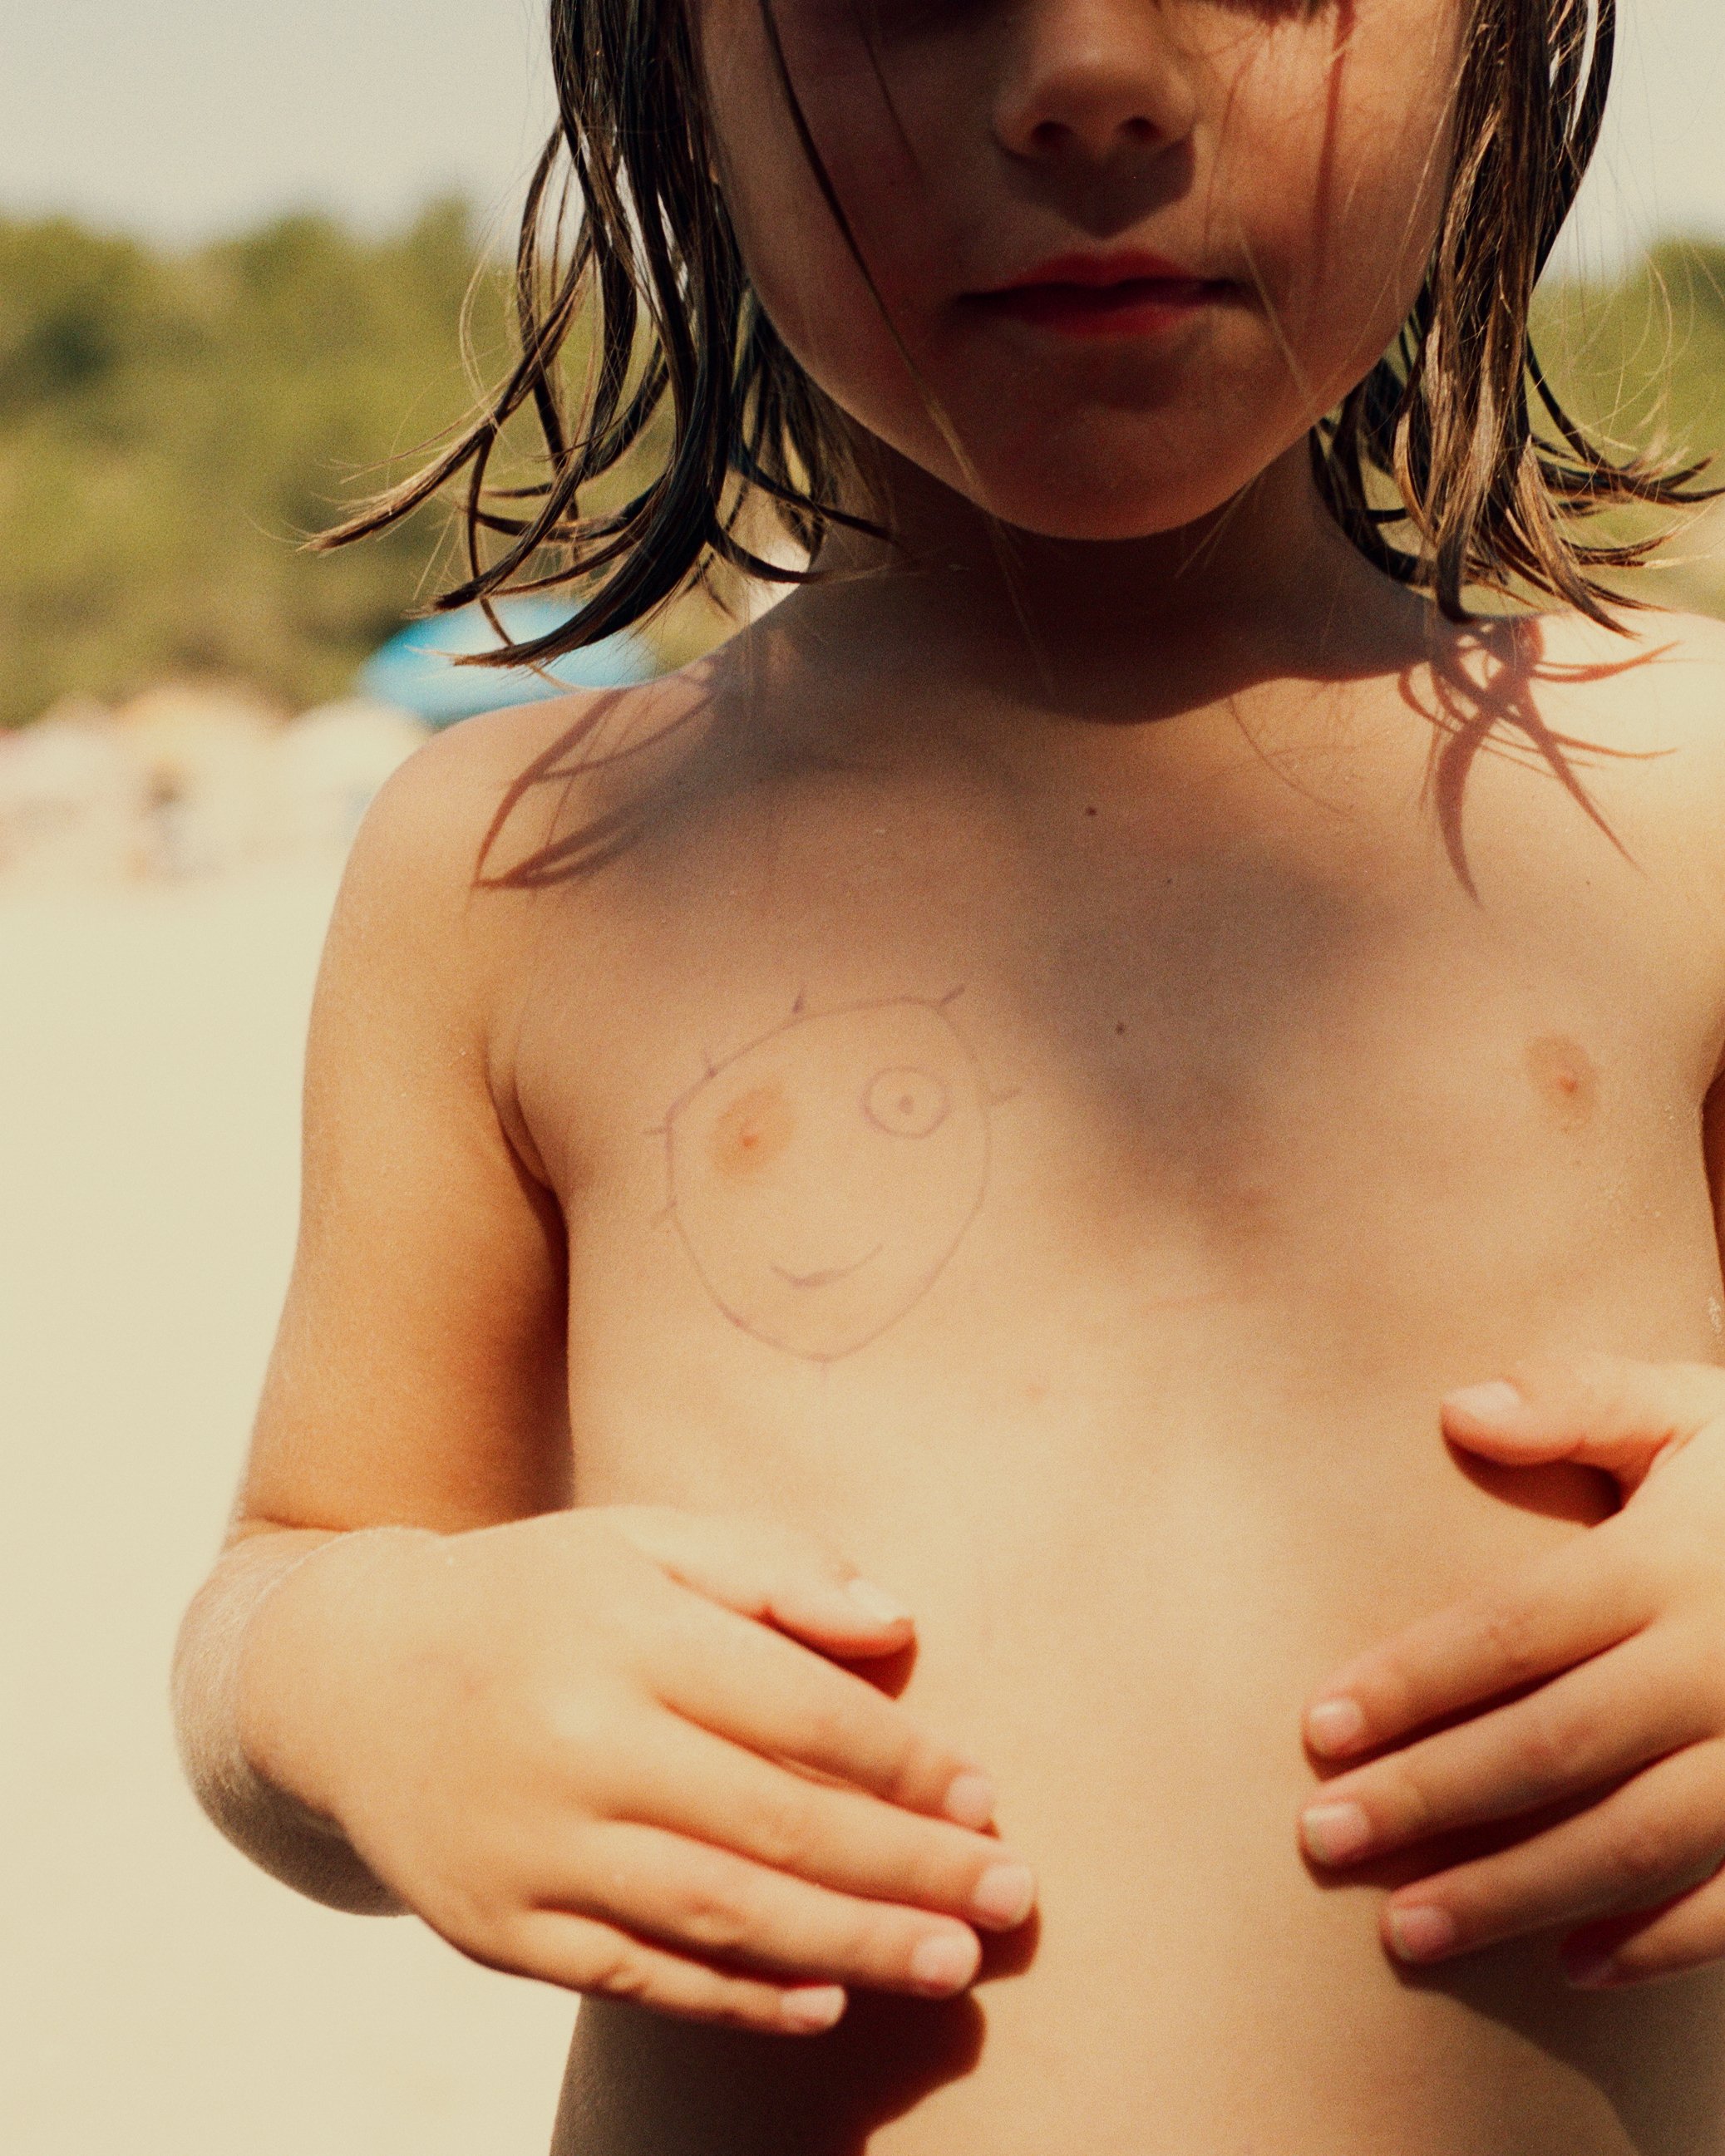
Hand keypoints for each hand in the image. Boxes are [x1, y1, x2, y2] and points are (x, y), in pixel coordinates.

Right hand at [237, 1505, 1034, 2033]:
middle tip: (1011, 1897)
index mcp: (625, 1631)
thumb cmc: (539, 1598)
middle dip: (909, 1869)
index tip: (985, 1796)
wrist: (351, 1679)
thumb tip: (900, 1623)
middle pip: (776, 1821)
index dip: (903, 1760)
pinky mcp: (498, 1927)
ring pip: (719, 1912)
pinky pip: (637, 1975)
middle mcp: (577, 1740)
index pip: (797, 1707)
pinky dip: (736, 1998)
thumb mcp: (643, 1541)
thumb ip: (773, 1568)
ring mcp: (533, 1846)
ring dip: (850, 1946)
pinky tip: (824, 2003)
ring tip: (951, 1963)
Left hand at [1295, 1355, 1724, 1987]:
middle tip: (1322, 1841)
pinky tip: (1568, 1963)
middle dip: (1430, 1798)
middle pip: (1554, 1745)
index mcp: (1673, 1562)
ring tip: (1405, 1930)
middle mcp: (1724, 1663)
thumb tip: (1457, 1410)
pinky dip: (1659, 1941)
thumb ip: (1577, 1401)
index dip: (1411, 1683)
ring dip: (1514, 1892)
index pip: (1514, 1630)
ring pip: (1633, 1841)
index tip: (1316, 1730)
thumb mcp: (1691, 1410)